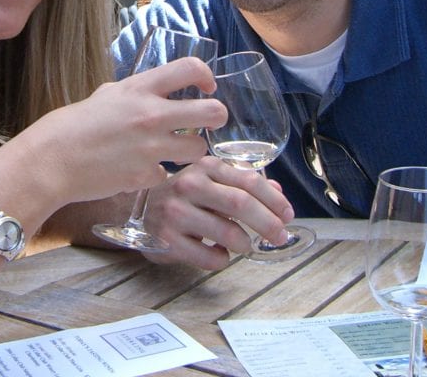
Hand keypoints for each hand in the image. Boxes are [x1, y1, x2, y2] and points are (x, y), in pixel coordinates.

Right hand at [12, 57, 226, 206]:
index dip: (206, 76)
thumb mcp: (105, 95)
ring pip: (199, 148)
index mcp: (140, 89)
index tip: (206, 87)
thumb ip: (132, 92)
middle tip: (207, 122)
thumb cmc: (72, 125)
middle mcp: (151, 115)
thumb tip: (149, 91)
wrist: (51, 160)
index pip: (190, 68)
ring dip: (190, 150)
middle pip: (212, 112)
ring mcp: (151, 148)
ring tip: (174, 150)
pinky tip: (138, 170)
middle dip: (216, 117)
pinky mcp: (145, 176)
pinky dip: (156, 174)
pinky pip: (167, 174)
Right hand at [139, 156, 295, 269]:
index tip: (288, 215)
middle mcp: (189, 185)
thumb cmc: (184, 195)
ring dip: (245, 243)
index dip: (274, 200)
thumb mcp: (211, 180)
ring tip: (245, 245)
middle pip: (240, 204)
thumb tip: (277, 190)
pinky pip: (208, 256)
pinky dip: (222, 259)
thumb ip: (243, 184)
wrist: (138, 208)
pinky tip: (220, 254)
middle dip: (267, 223)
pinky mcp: (167, 239)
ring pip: (227, 232)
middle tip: (280, 237)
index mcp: (206, 167)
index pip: (249, 181)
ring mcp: (176, 212)